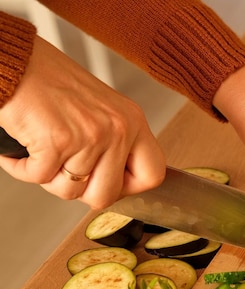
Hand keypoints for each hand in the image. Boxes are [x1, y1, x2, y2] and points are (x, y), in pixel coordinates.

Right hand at [0, 36, 165, 208]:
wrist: (15, 60)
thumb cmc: (50, 81)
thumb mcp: (101, 109)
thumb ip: (115, 143)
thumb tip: (115, 184)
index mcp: (133, 120)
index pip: (153, 175)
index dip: (128, 188)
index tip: (108, 183)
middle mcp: (118, 128)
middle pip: (107, 195)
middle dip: (80, 191)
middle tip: (65, 170)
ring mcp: (91, 136)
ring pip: (71, 192)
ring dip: (49, 177)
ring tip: (43, 152)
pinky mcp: (59, 141)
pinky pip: (39, 178)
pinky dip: (22, 168)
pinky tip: (23, 151)